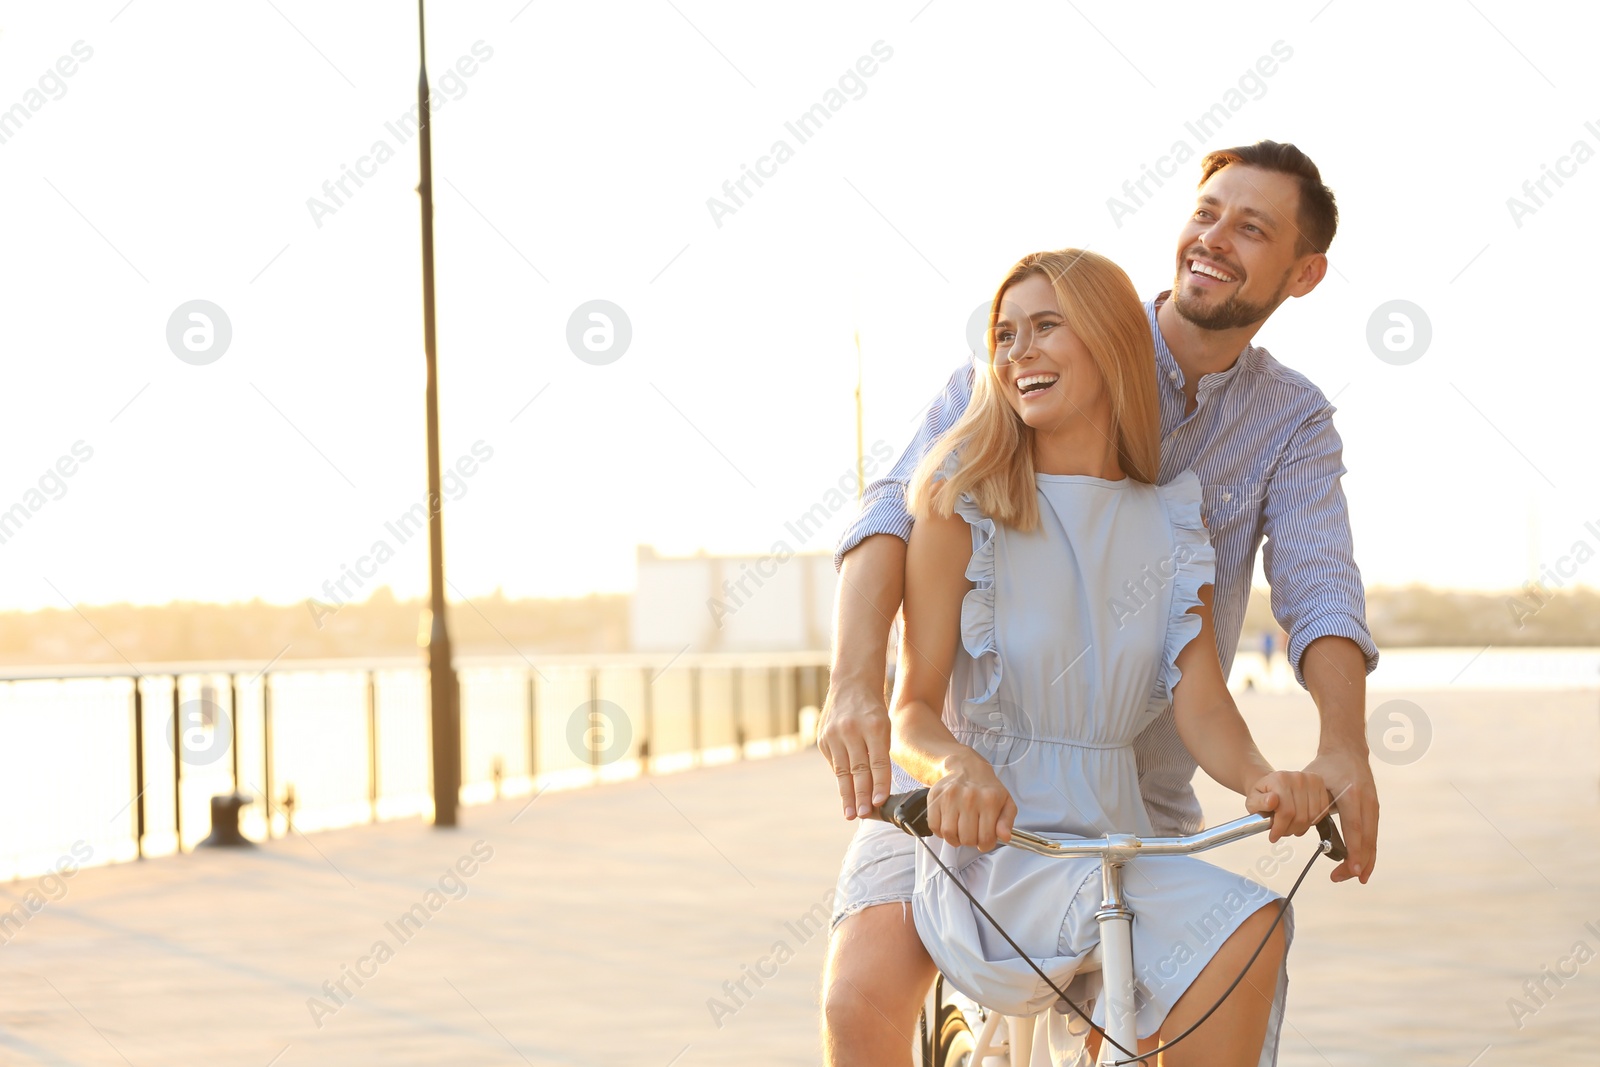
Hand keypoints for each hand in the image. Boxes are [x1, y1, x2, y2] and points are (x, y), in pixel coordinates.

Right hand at [817, 682, 890, 819]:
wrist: (851, 684)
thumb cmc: (873, 710)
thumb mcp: (884, 727)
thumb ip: (880, 753)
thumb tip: (876, 788)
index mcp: (873, 726)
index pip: (878, 762)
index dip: (879, 784)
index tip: (878, 803)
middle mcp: (851, 730)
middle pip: (858, 769)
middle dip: (860, 795)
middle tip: (862, 815)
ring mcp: (834, 734)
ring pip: (842, 770)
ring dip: (847, 794)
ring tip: (850, 813)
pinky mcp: (823, 738)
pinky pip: (834, 763)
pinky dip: (841, 778)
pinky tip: (845, 793)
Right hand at [926, 752, 1014, 850]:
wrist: (964, 767)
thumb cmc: (985, 788)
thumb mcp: (1005, 802)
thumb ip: (1007, 821)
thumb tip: (1004, 836)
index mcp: (989, 800)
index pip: (986, 838)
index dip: (986, 845)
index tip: (985, 840)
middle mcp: (969, 798)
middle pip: (967, 839)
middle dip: (971, 841)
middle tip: (972, 832)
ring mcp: (950, 798)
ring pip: (949, 834)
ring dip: (955, 838)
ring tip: (960, 830)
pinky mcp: (934, 798)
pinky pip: (934, 827)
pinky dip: (940, 831)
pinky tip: (949, 823)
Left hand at [1245, 769, 1327, 843]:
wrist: (1272, 783)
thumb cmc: (1263, 794)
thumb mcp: (1253, 800)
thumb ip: (1259, 802)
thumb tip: (1272, 800)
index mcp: (1280, 780)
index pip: (1286, 812)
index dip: (1280, 828)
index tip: (1273, 837)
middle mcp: (1297, 778)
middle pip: (1300, 816)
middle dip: (1290, 829)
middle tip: (1282, 832)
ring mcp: (1311, 780)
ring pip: (1312, 816)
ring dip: (1301, 827)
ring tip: (1291, 826)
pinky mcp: (1320, 784)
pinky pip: (1322, 810)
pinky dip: (1313, 820)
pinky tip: (1302, 820)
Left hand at [1303, 748, 1377, 883]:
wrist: (1347, 749)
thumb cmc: (1326, 766)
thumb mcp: (1313, 780)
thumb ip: (1309, 801)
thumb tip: (1298, 824)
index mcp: (1352, 794)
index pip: (1354, 828)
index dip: (1354, 851)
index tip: (1350, 869)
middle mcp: (1367, 801)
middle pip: (1367, 839)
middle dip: (1357, 862)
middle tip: (1343, 878)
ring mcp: (1373, 806)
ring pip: (1372, 840)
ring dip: (1364, 861)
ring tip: (1353, 878)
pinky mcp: (1374, 809)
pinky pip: (1372, 835)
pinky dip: (1367, 852)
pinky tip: (1361, 866)